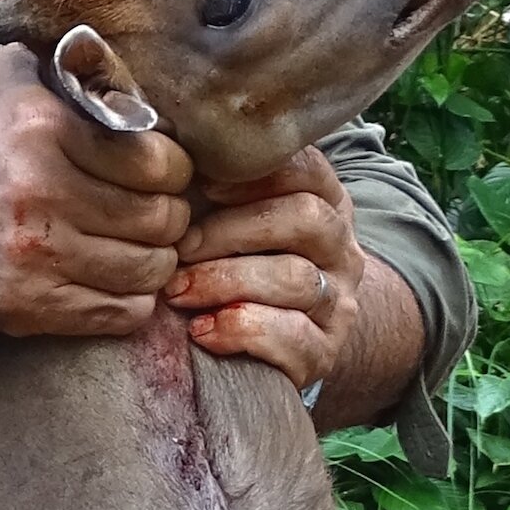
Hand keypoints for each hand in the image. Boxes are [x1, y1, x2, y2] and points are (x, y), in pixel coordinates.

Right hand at [0, 43, 192, 337]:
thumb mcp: (13, 78)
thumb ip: (79, 64)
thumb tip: (151, 70)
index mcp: (44, 126)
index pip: (160, 161)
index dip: (173, 170)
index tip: (160, 174)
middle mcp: (40, 189)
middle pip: (162, 218)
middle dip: (170, 218)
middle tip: (154, 214)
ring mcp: (34, 253)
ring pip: (150, 270)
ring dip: (155, 261)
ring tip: (137, 246)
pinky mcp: (26, 304)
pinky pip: (122, 312)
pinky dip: (132, 300)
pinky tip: (114, 279)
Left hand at [167, 148, 361, 392]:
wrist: (283, 347)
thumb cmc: (244, 270)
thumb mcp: (240, 223)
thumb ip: (220, 191)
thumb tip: (168, 156)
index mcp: (326, 204)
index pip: (307, 170)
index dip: (256, 174)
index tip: (204, 185)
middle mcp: (341, 250)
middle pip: (305, 218)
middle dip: (232, 231)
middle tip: (179, 248)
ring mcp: (338, 302)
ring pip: (296, 279)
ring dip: (227, 281)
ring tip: (179, 292)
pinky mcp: (324, 352)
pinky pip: (293, 337)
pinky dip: (242, 330)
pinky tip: (203, 330)